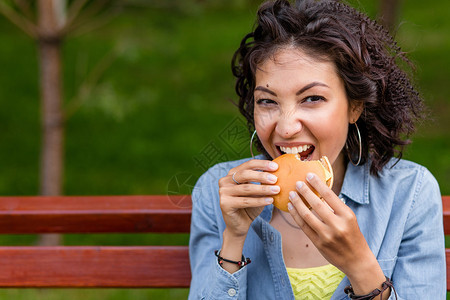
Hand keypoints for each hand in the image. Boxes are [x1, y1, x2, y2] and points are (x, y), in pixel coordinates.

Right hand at [218, 159, 278, 237]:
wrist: (239, 225)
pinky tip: (270, 201)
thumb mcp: (257, 191)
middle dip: (262, 176)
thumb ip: (262, 182)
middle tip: (275, 179)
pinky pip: (245, 201)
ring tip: (276, 190)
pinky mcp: (224, 203)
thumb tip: (277, 172)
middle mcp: (225, 181)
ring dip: (263, 189)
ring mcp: (223, 192)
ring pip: (246, 188)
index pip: (248, 165)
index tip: (276, 167)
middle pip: (245, 174)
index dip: (262, 164)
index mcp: (232, 174)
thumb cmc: (249, 206)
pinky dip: (259, 201)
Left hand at [287, 172, 386, 294]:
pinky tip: (291, 208)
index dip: (318, 184)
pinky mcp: (318, 243)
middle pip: (316, 204)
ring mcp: (326, 235)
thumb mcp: (349, 219)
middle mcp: (337, 225)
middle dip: (305, 192)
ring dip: (297, 203)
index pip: (330, 196)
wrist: (357, 260)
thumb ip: (335, 207)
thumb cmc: (353, 235)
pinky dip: (296, 216)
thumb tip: (318, 190)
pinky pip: (304, 227)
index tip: (309, 175)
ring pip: (307, 216)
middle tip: (297, 183)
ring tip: (291, 194)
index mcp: (347, 216)